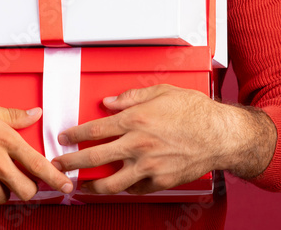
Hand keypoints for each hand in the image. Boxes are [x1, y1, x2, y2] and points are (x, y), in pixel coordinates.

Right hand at [0, 97, 73, 203]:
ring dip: (5, 190)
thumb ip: (14, 116)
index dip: (56, 178)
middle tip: (26, 183)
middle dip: (29, 190)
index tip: (67, 186)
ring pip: (4, 196)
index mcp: (5, 140)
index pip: (38, 164)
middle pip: (26, 189)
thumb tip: (35, 114)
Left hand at [49, 84, 231, 194]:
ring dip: (92, 184)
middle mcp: (138, 145)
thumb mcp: (162, 92)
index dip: (74, 134)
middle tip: (59, 164)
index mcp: (135, 120)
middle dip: (71, 162)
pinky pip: (135, 189)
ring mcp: (148, 167)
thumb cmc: (195, 112)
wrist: (221, 135)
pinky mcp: (160, 181)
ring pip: (111, 182)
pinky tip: (119, 184)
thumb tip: (108, 102)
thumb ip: (131, 97)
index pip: (94, 130)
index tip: (64, 137)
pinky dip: (125, 188)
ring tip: (83, 184)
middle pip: (93, 157)